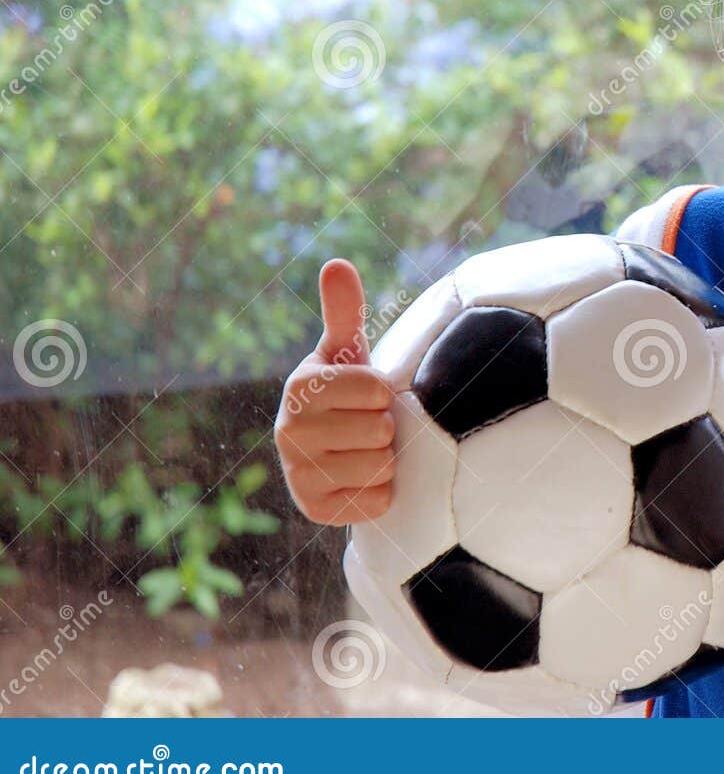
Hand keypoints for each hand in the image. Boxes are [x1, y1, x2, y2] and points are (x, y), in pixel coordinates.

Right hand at [274, 258, 397, 525]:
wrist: (332, 450)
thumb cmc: (348, 391)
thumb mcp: (347, 352)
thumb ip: (344, 311)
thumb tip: (336, 264)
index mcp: (300, 386)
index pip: (374, 390)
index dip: (384, 392)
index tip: (371, 394)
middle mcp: (289, 431)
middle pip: (379, 430)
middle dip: (385, 427)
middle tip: (368, 425)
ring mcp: (299, 473)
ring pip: (378, 466)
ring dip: (385, 459)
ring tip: (366, 449)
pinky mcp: (315, 509)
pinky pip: (374, 502)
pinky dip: (379, 493)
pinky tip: (362, 480)